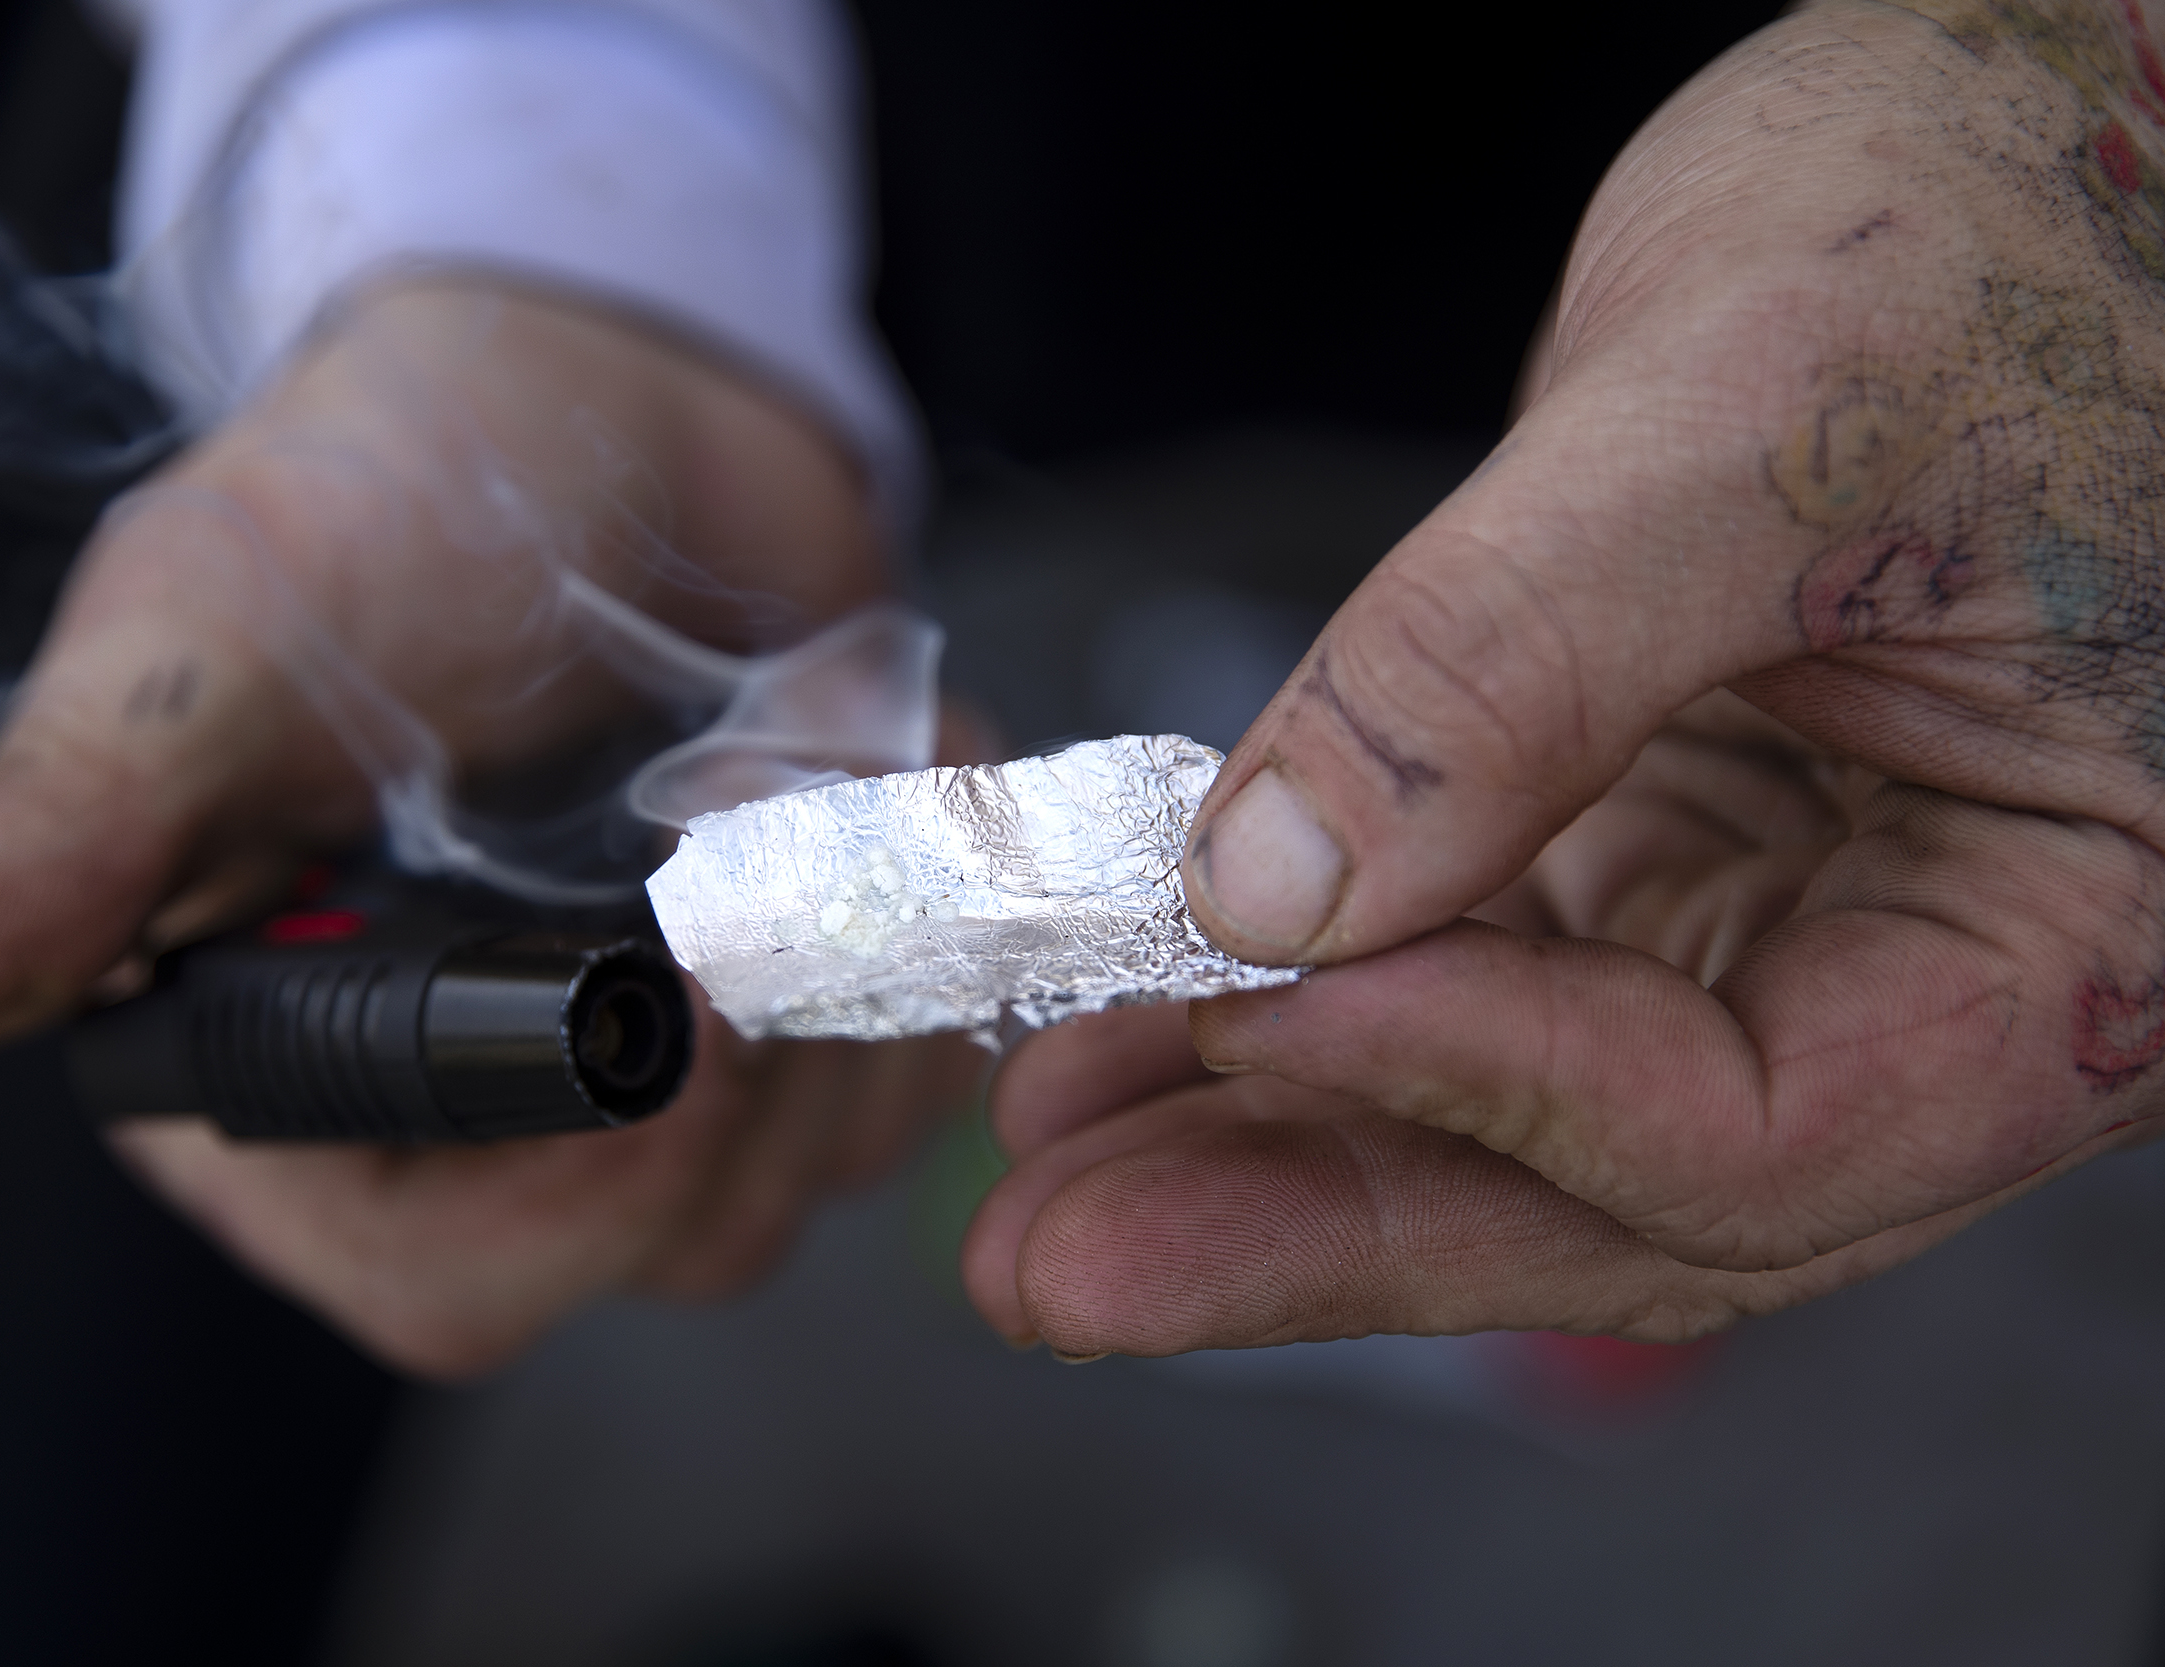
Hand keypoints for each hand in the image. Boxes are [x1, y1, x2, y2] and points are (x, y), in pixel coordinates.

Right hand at [0, 278, 984, 1374]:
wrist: (600, 384)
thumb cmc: (386, 491)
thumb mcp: (208, 636)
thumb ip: (74, 828)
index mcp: (301, 1063)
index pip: (448, 1278)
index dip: (590, 1198)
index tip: (690, 1020)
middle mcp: (484, 1094)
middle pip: (669, 1243)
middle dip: (771, 1061)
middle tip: (783, 846)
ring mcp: (656, 1051)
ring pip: (819, 1163)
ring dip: (871, 966)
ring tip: (824, 767)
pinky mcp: (794, 979)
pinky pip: (920, 1051)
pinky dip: (942, 918)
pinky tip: (889, 771)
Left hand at [966, 0, 2164, 1355]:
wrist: (2022, 131)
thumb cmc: (2001, 219)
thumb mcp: (1765, 402)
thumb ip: (1522, 659)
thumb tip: (1284, 896)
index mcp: (2068, 926)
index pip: (1759, 1121)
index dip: (1487, 1087)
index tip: (1254, 1022)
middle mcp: (1928, 970)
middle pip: (1604, 1194)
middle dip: (1318, 1226)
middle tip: (1056, 1268)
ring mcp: (1781, 919)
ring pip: (1511, 1117)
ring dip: (1266, 1154)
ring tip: (1040, 1185)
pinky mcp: (1656, 848)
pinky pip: (1465, 984)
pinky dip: (1295, 1017)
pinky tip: (1126, 1037)